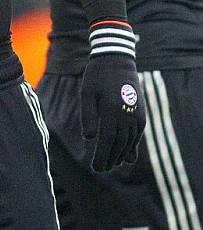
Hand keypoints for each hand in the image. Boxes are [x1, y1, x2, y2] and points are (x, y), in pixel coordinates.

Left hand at [80, 53, 145, 171]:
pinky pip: (137, 134)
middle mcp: (127, 114)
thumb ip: (88, 116)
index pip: (107, 140)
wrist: (117, 61)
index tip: (95, 168)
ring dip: (121, 155)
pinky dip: (132, 146)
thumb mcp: (86, 93)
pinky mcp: (142, 113)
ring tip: (112, 164)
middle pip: (119, 144)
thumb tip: (89, 139)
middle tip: (101, 169)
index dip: (102, 156)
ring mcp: (137, 114)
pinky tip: (126, 155)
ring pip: (130, 141)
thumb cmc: (97, 77)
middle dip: (110, 159)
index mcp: (112, 109)